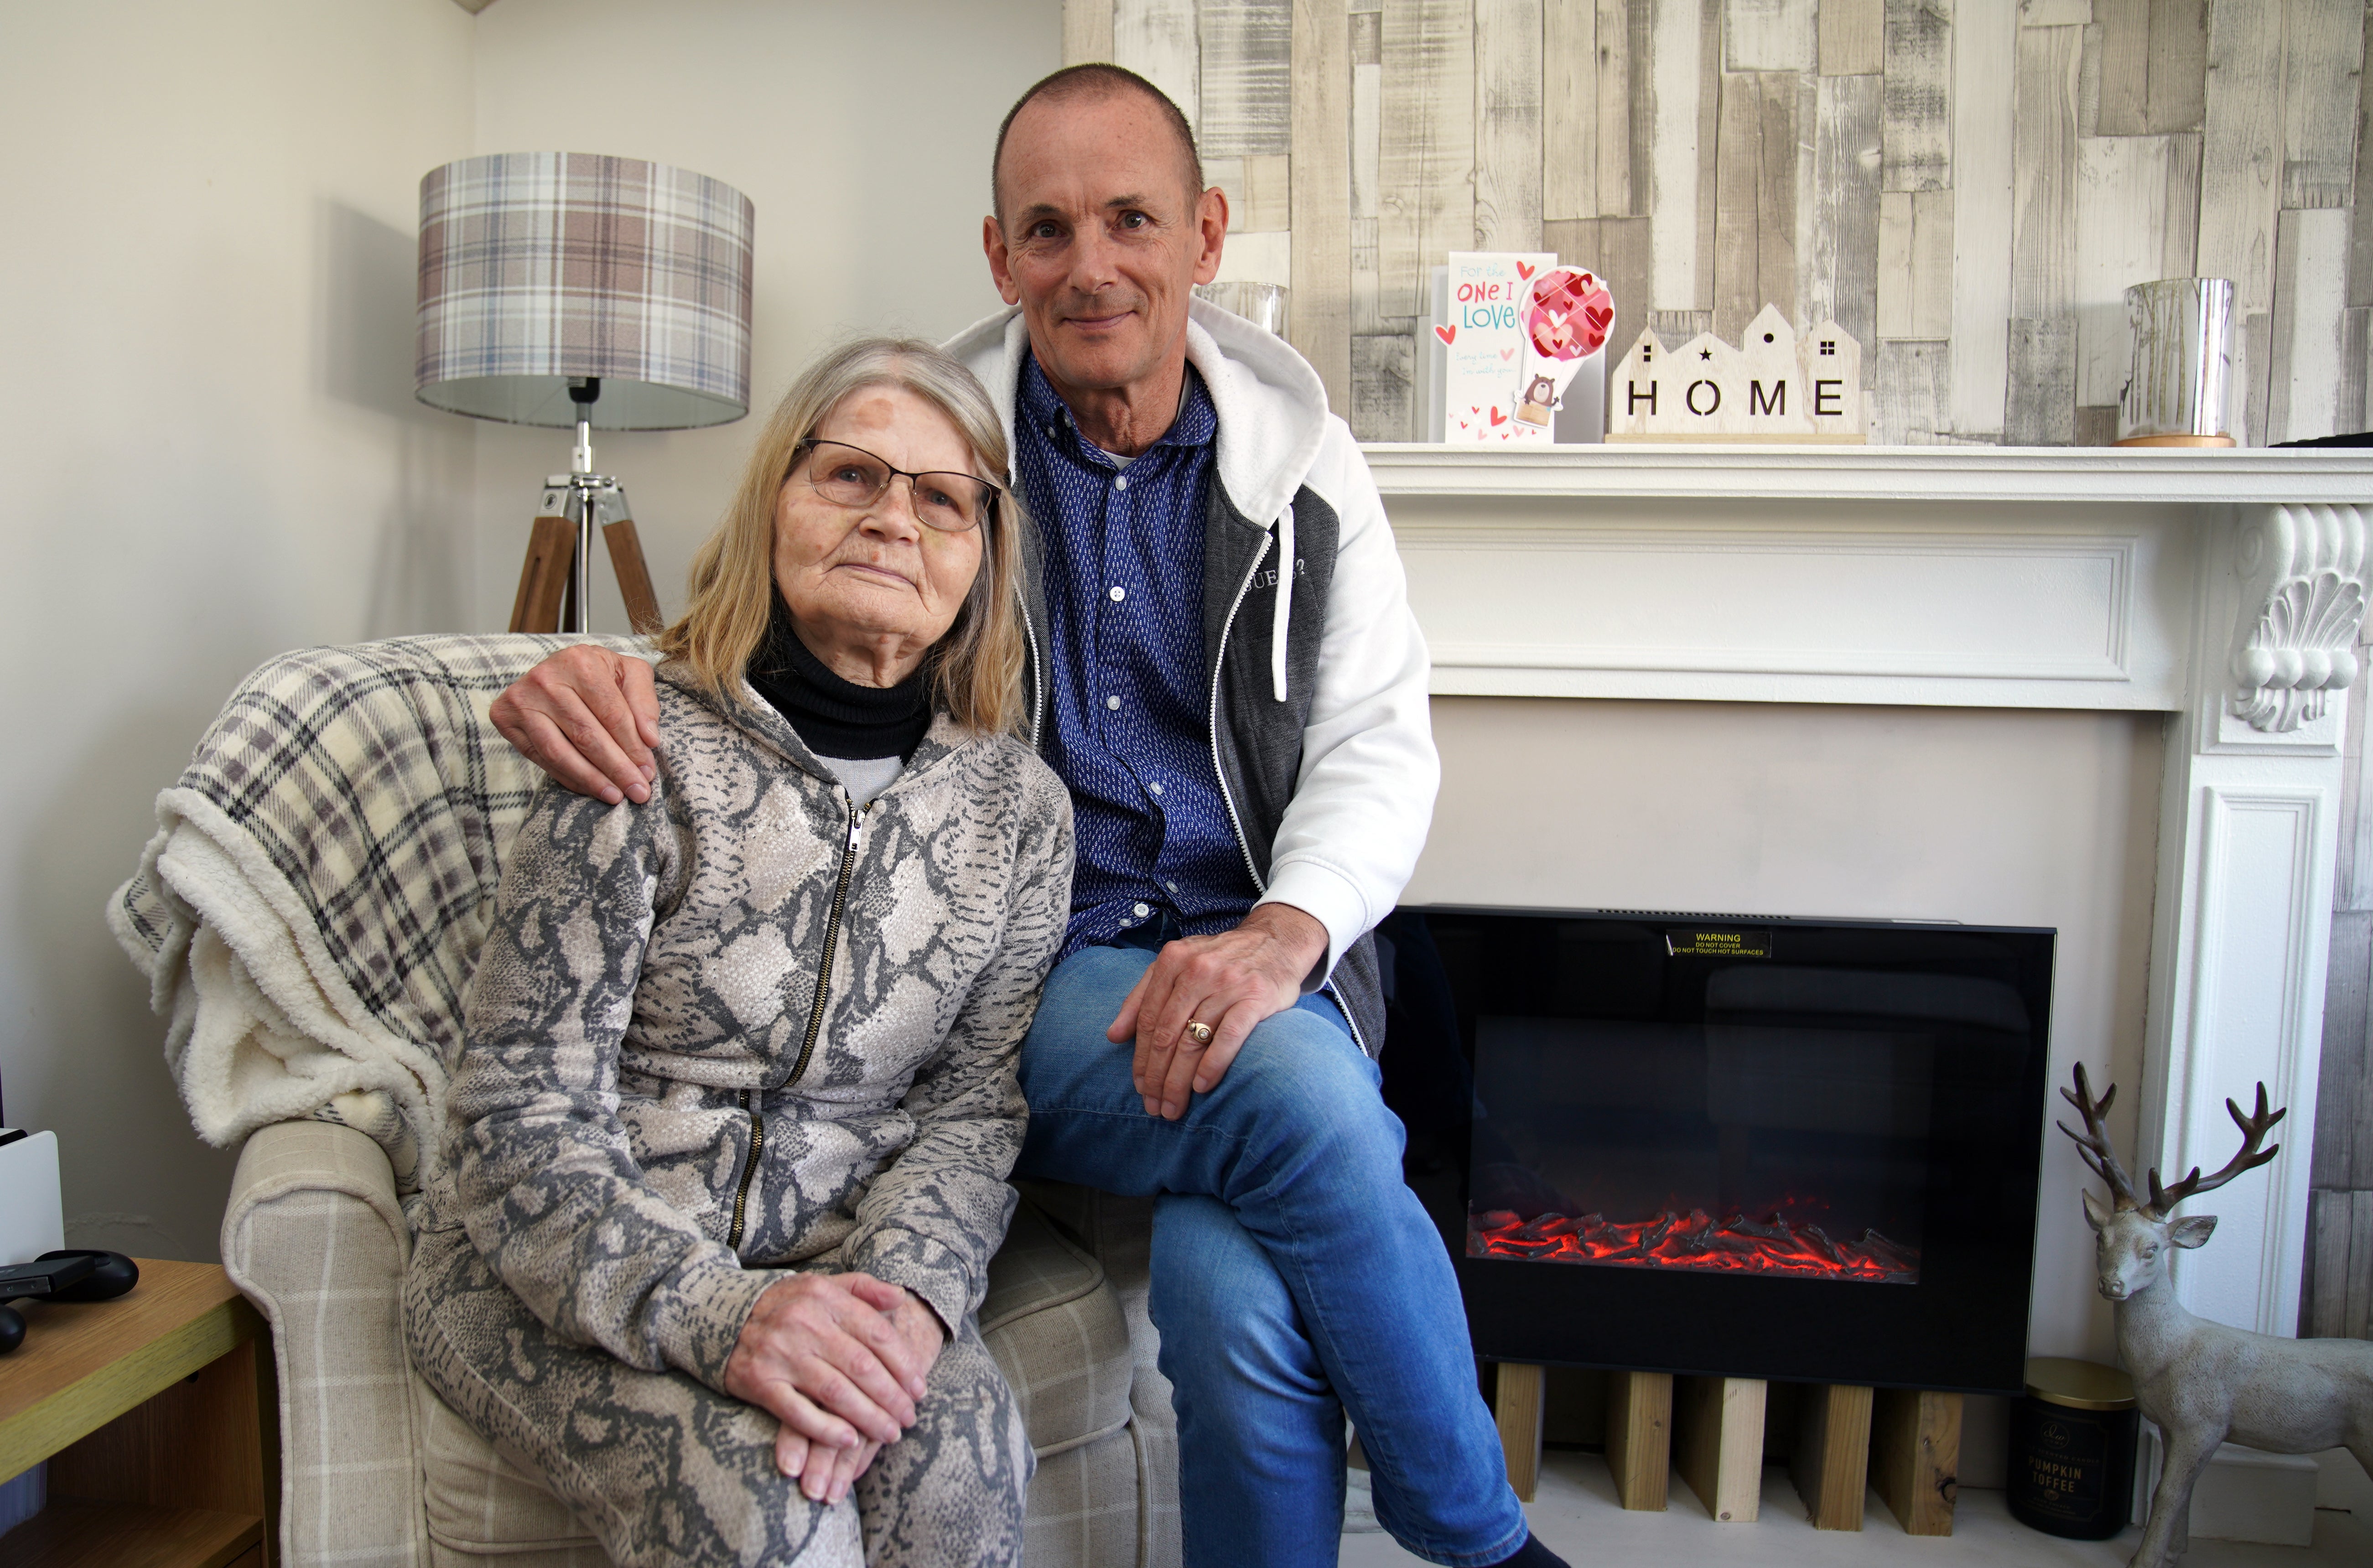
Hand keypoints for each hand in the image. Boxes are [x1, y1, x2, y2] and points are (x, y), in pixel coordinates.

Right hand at [488, 645, 660, 804]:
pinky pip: (542, 759)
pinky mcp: (506, 719)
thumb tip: (650, 739)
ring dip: (592, 780)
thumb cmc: (599, 672)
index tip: (648, 771)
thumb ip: (644, 702)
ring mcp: (522, 700)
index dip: (633, 747)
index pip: (612, 714)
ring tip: (616, 796)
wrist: (557, 669)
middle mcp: (546, 679)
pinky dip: (569, 778)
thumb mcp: (630, 673)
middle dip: (616, 769)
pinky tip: (590, 788)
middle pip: (586, 736)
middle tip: (638, 792)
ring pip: (560, 752)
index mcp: (580, 661)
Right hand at [723, 1273, 941, 1500]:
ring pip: (836, 1393)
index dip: (903, 1364)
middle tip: (910, 1418)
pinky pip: (799, 1413)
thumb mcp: (821, 1286)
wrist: (717, 1317)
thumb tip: (901, 1297)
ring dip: (869, 1418)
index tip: (920, 1388)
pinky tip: (850, 1440)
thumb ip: (863, 1289)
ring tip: (889, 1434)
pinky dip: (826, 1430)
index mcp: (824, 1298)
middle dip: (892, 1397)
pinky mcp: (760, 1383)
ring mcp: (781, 1355)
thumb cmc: (783, 1305)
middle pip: (862, 1367)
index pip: (876, 1334)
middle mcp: (804, 1324)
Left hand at [1107, 903, 1328, 1119]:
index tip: (1139, 1087)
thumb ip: (1142, 997)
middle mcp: (1197, 970)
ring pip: (1193, 1040)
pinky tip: (1202, 1087)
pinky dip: (1213, 1065)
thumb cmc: (1221, 960)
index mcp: (1173, 961)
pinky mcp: (1255, 997)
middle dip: (1156, 1077)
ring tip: (1173, 1107)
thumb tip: (1113, 1036)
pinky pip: (1229, 1036)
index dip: (1140, 1058)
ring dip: (1179, 1080)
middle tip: (1154, 1107)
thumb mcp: (1177, 966)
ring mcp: (1227, 983)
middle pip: (1166, 1034)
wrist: (1277, 941)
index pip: (1148, 1019)